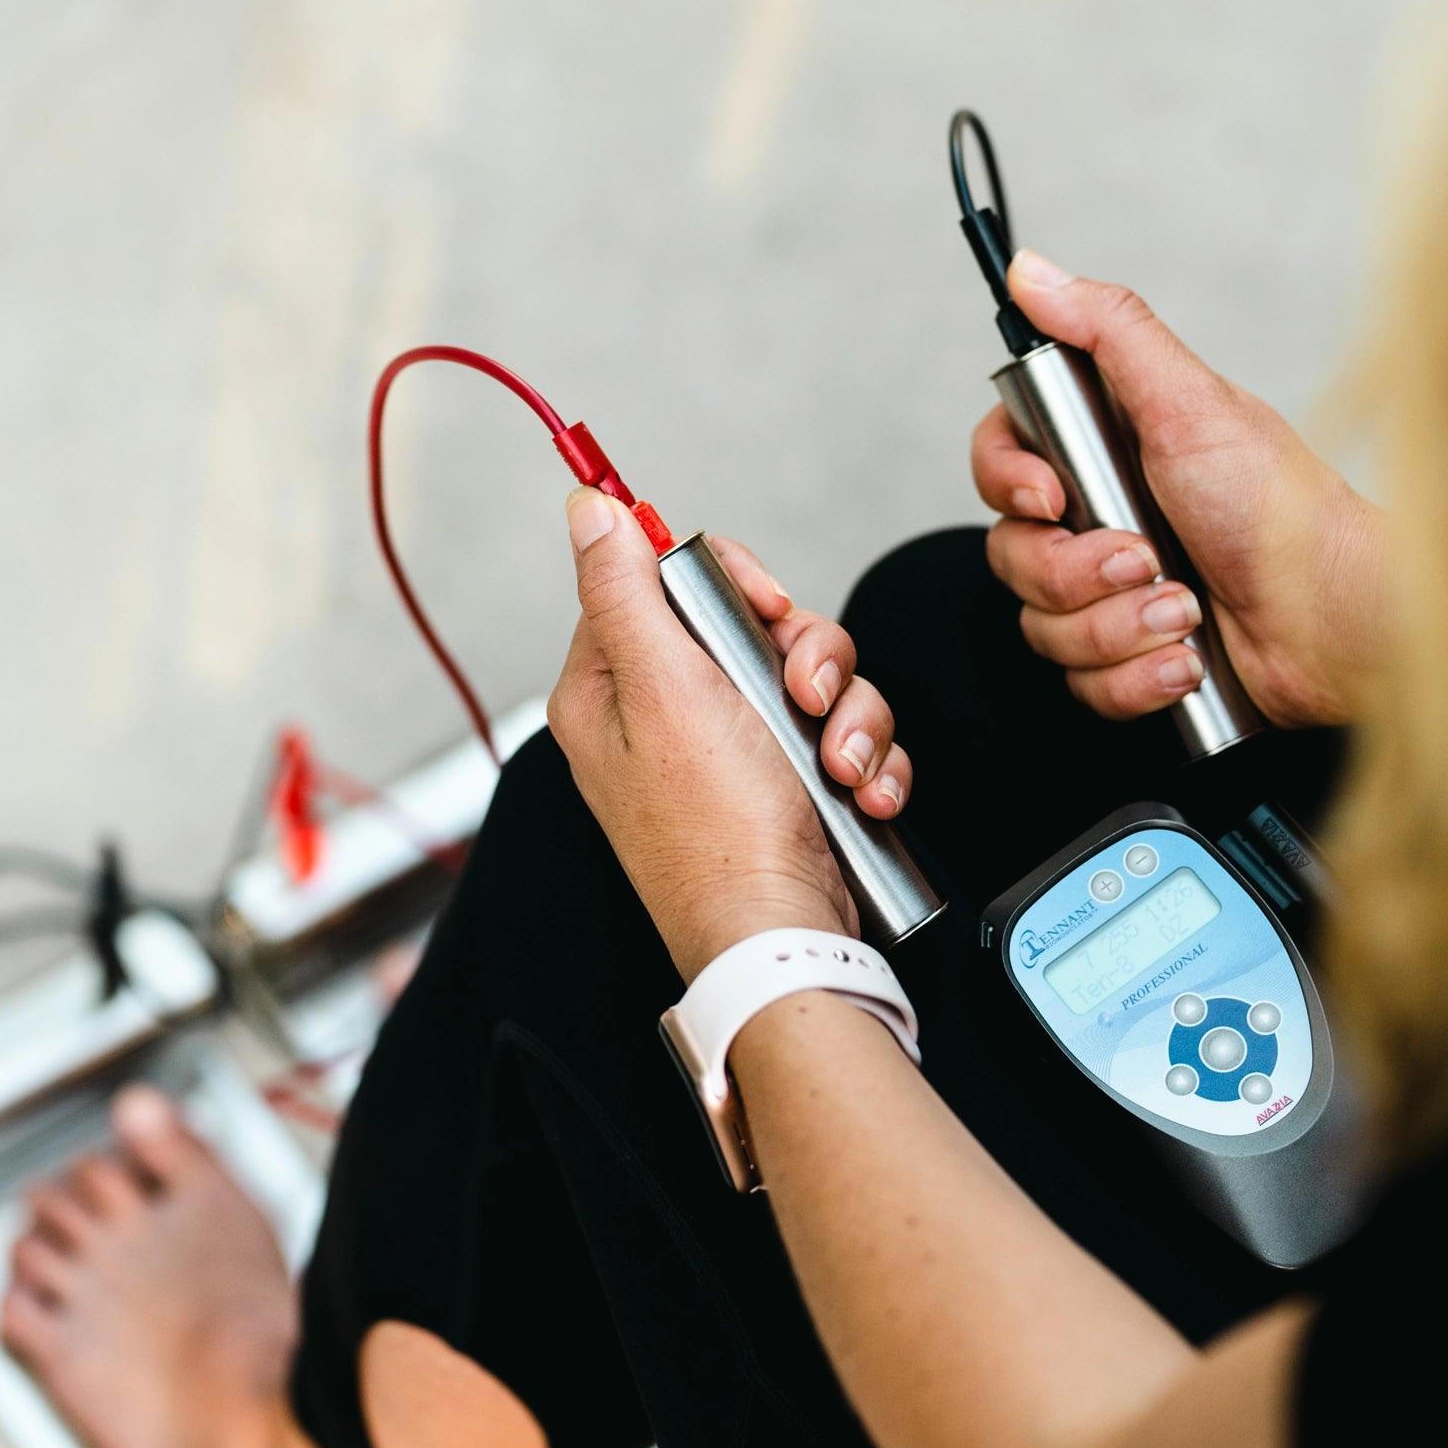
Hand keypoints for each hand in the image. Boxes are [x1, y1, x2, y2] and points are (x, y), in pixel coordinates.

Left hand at [547, 494, 913, 981]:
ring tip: (841, 764)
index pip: (660, 583)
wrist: (783, 936)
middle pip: (749, 626)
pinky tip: (861, 792)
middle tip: (806, 694)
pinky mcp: (781, 785)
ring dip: (845, 713)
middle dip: (804, 656)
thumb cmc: (718, 833)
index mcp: (610, 690)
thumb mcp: (664, 689)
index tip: (764, 609)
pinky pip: (835, 733)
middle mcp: (662, 718)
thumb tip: (587, 511)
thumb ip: (625, 591)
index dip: (727, 585)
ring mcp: (726, 755)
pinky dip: (860, 758)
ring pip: (806, 677)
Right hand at [972, 251, 1384, 727]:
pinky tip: (1187, 658)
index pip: (999, 459)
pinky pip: (1081, 684)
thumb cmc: (1284, 510)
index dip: (1009, 483)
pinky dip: (1136, 677)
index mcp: (1108, 450)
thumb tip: (1035, 272)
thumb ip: (1106, 330)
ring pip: (1042, 626)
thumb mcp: (1190, 402)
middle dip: (1078, 570)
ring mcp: (1116, 594)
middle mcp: (1105, 519)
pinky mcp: (1135, 658)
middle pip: (1011, 552)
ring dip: (1116, 626)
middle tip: (1148, 555)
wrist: (1339, 622)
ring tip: (1186, 610)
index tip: (1054, 497)